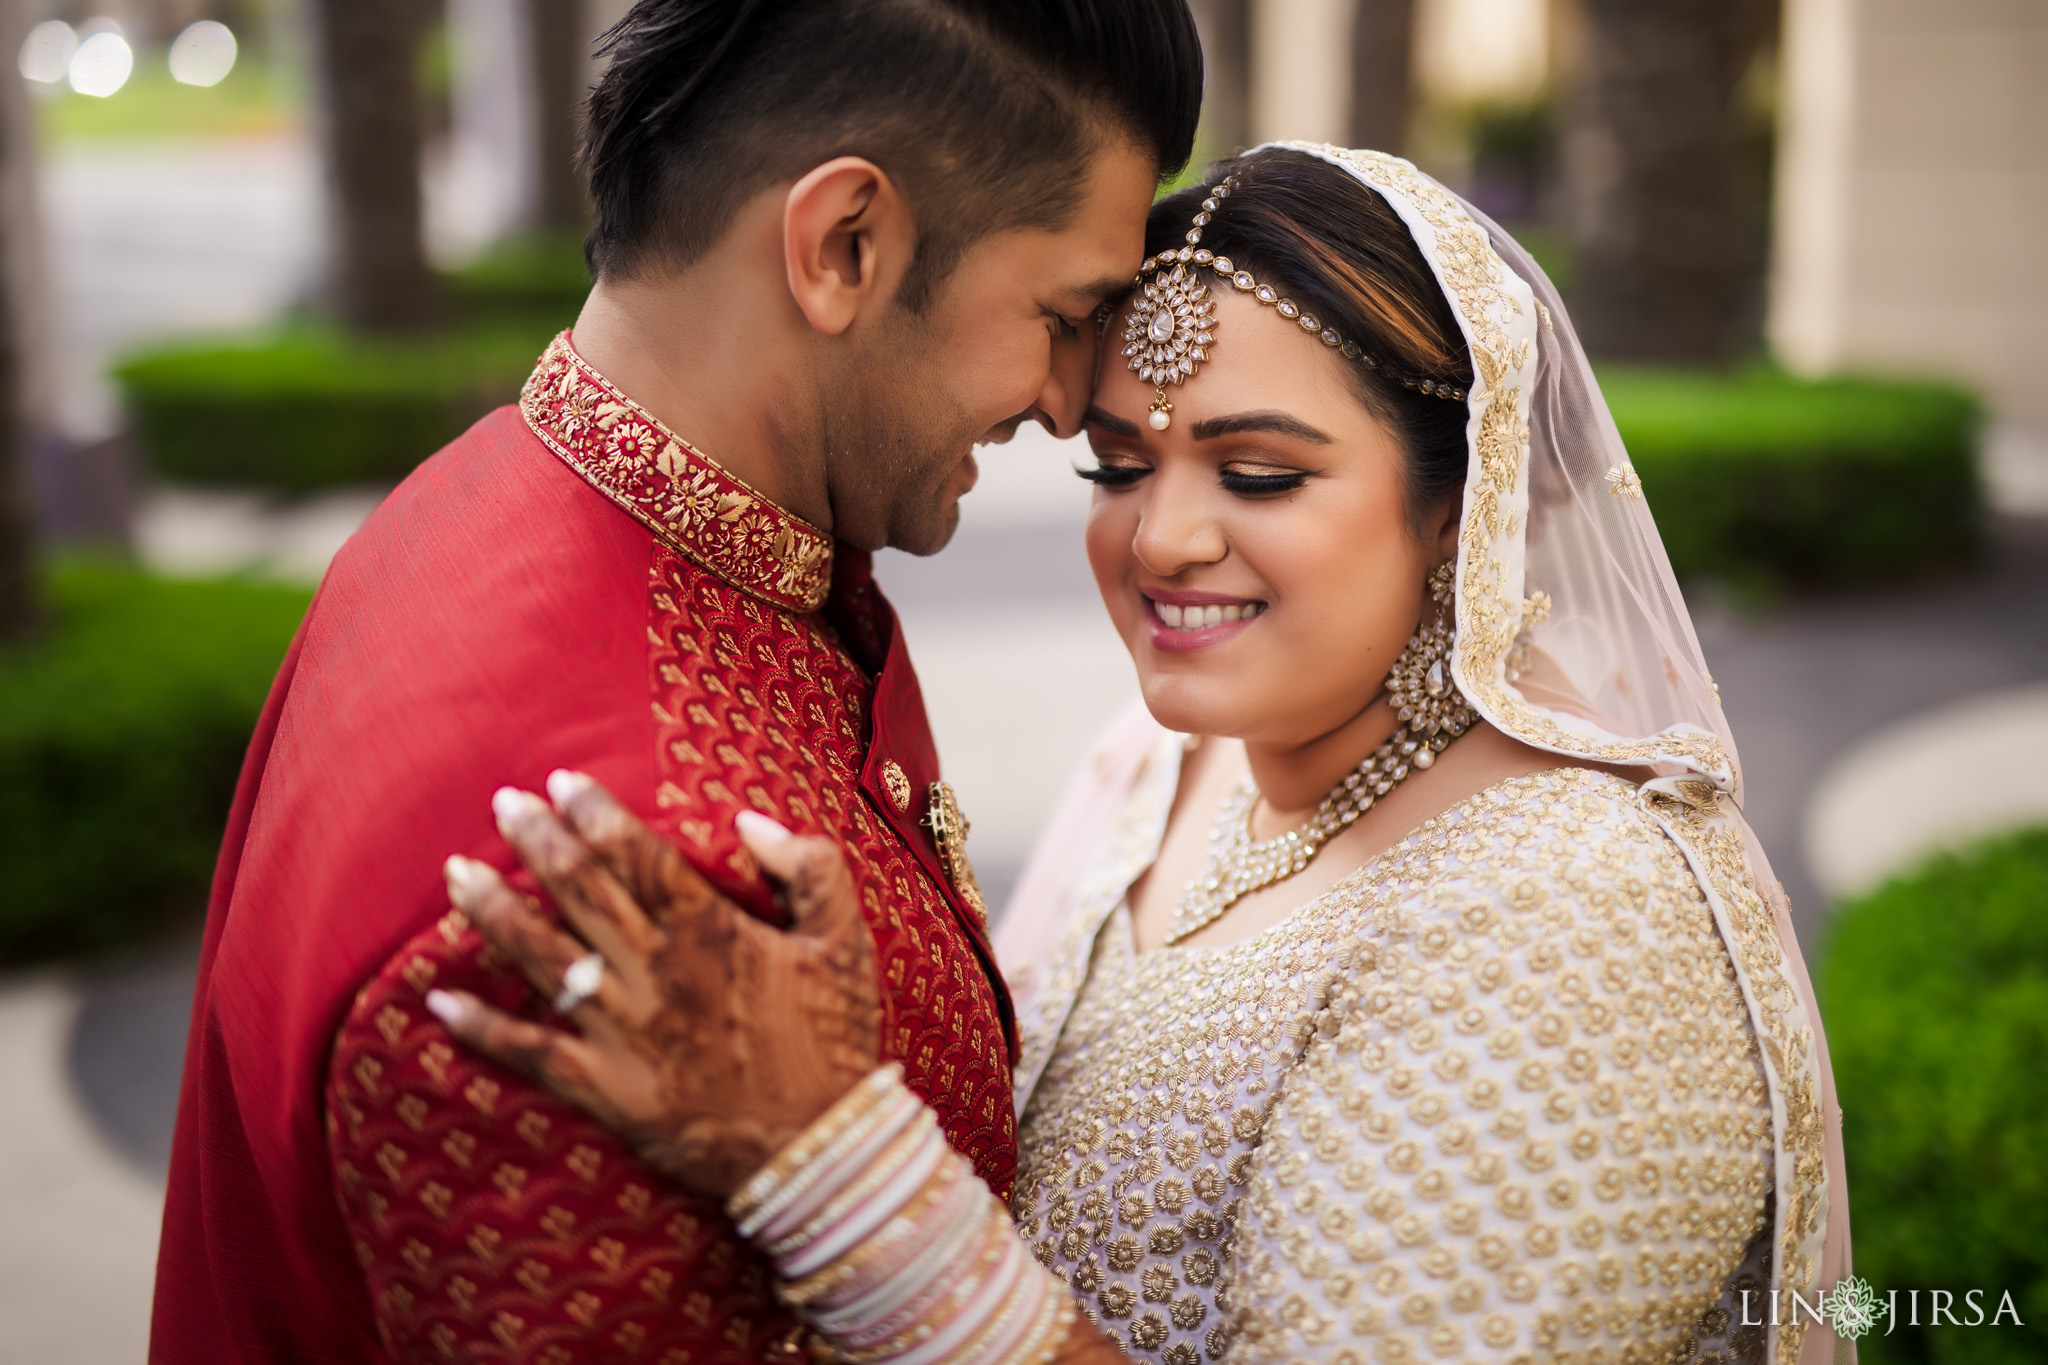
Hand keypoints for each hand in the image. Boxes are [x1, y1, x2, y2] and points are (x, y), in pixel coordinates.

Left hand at [425, 772, 880, 1201]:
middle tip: (504, 804)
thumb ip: (810, 866)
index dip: (594, 813)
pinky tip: (439, 1003)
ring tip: (458, 874)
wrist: (820, 1149)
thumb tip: (748, 822)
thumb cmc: (836, 1039)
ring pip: (542, 958)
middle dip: (535, 841)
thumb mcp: (847, 938)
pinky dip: (481, 1028)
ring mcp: (624, 1031)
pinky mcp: (606, 1089)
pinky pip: (529, 1051)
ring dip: (494, 912)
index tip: (563, 782)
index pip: (637, 855)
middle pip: (578, 891)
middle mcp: (655, 972)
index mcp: (710, 930)